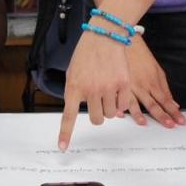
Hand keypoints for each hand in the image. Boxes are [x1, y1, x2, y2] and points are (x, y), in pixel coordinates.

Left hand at [58, 31, 133, 150]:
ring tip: (106, 91)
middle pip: (96, 119)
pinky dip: (121, 102)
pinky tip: (117, 88)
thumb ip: (76, 92)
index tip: (62, 148)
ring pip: (110, 114)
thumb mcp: (73, 73)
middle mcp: (90, 90)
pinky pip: (123, 105)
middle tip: (98, 102)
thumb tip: (87, 111)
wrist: (103, 37)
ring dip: (109, 108)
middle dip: (97, 114)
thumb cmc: (85, 55)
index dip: (65, 133)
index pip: (68, 116)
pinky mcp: (123, 85)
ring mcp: (107, 88)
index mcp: (74, 87)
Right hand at [125, 36, 185, 128]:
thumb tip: (174, 103)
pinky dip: (118, 105)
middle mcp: (142, 85)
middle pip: (153, 104)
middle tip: (169, 125)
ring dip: (139, 113)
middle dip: (162, 116)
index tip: (180, 121)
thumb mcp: (157, 71)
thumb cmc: (141, 56)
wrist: (126, 42)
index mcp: (153, 82)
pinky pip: (118, 97)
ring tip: (143, 123)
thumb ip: (165, 88)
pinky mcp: (117, 83)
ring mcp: (129, 85)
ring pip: (134, 102)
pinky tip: (119, 113)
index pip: (166, 100)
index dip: (174, 111)